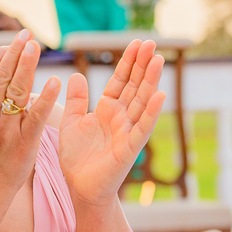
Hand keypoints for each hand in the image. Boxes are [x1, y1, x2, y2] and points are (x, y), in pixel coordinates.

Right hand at [0, 30, 60, 199]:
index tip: (13, 41)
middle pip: (0, 76)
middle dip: (14, 53)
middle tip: (27, 35)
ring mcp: (5, 128)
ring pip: (15, 91)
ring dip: (26, 66)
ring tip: (35, 47)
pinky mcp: (24, 141)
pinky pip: (35, 115)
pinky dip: (46, 97)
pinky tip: (55, 81)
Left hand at [59, 40, 165, 207]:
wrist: (79, 188)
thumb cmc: (77, 158)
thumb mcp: (71, 123)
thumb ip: (76, 100)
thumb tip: (77, 75)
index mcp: (107, 109)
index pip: (120, 80)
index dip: (129, 62)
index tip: (137, 43)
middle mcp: (121, 117)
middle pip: (135, 86)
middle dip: (143, 64)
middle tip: (152, 43)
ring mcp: (128, 131)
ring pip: (141, 101)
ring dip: (151, 81)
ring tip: (158, 60)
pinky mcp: (129, 148)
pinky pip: (142, 128)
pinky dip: (151, 113)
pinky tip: (160, 96)